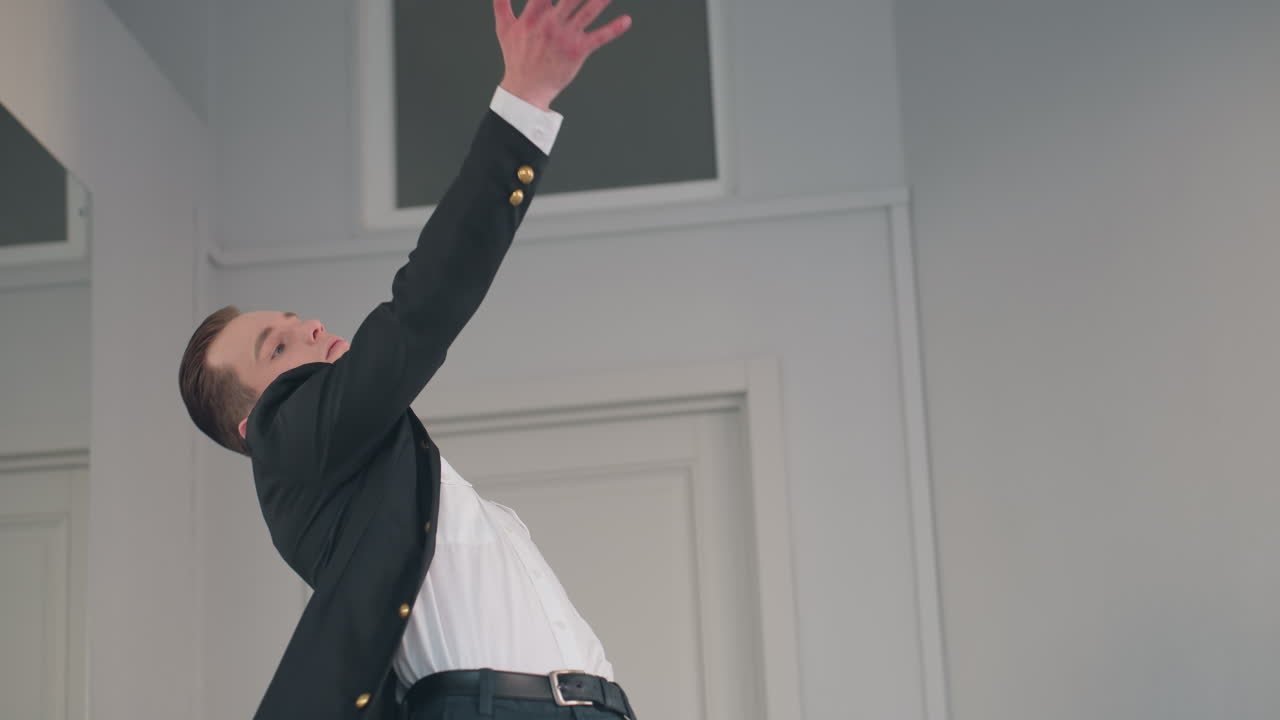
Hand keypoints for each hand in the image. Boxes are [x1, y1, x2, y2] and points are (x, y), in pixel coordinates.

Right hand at [494, 0, 631, 110]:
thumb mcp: (503, 27)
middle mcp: (550, 22)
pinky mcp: (578, 51)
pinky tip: (627, 21)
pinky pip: (599, 37)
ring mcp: (566, 36)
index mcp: (533, 14)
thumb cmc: (516, 56)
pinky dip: (614, 29)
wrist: (526, 89)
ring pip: (589, 10)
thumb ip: (501, 3)